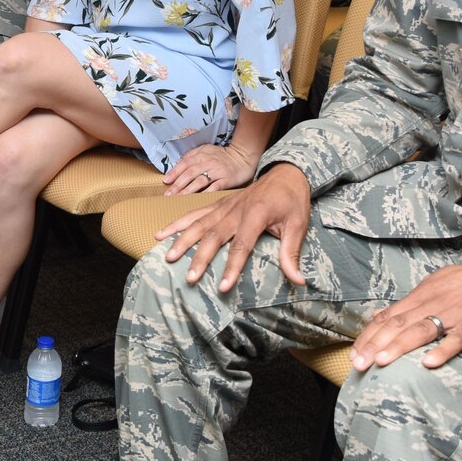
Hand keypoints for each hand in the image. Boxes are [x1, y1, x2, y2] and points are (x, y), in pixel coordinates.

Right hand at [156, 163, 311, 290]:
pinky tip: (162, 233)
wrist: (285, 173)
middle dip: (200, 258)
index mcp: (256, 215)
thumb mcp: (298, 226)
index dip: (232, 267)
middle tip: (190, 278)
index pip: (242, 245)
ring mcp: (223, 206)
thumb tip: (299, 281)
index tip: (223, 287)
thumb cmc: (292, 201)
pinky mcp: (218, 204)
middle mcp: (235, 210)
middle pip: (213, 236)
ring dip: (182, 239)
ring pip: (198, 223)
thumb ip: (292, 253)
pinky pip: (194, 214)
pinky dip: (178, 223)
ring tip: (167, 255)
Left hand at [162, 142, 258, 195]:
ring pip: (200, 181)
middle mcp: (208, 162)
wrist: (243, 156)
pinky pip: (214, 187)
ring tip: (178, 198)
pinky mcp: (226, 180)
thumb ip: (193, 156)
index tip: (166, 181)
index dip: (174, 172)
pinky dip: (205, 193)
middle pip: (190, 173)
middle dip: (178, 185)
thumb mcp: (206, 150)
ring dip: (187, 190)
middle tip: (168, 194)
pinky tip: (196, 200)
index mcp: (202, 154)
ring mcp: (217, 171)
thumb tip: (178, 167)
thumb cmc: (222, 156)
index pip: (185, 163)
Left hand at [348, 251, 461, 371]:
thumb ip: (412, 301)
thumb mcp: (436, 284)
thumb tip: (387, 313)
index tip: (354, 352)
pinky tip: (428, 363)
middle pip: (396, 325)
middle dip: (374, 345)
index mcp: (421, 295)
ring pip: (419, 331)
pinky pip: (455, 340)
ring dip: (398, 347)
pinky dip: (441, 351)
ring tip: (380, 362)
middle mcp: (431, 304)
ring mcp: (452, 315)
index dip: (368, 335)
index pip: (387, 317)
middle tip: (357, 364)